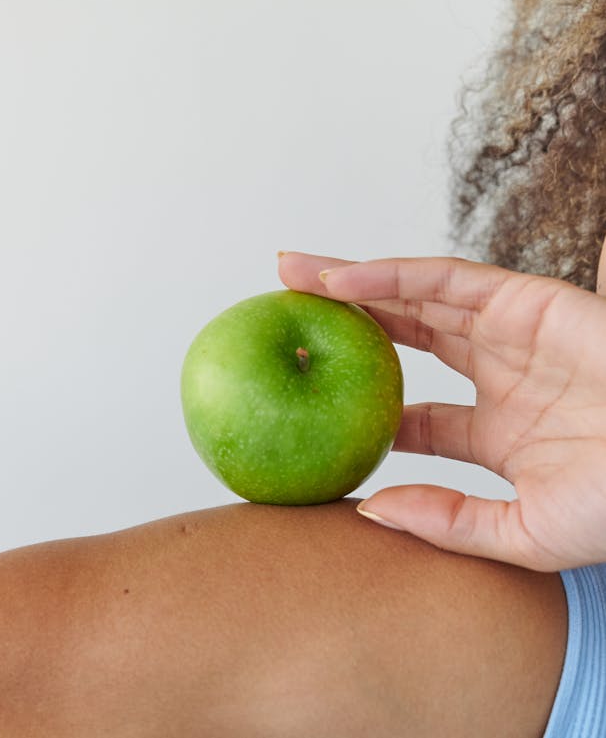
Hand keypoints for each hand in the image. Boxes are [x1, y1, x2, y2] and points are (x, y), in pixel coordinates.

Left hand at [279, 251, 605, 570]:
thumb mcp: (525, 533)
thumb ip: (450, 523)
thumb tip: (369, 512)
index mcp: (495, 431)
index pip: (411, 415)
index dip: (359, 407)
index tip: (305, 404)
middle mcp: (497, 375)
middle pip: (401, 341)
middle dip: (342, 326)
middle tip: (282, 314)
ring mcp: (509, 335)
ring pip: (413, 298)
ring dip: (350, 283)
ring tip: (292, 275)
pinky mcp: (524, 300)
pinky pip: (442, 280)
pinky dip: (389, 275)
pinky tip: (338, 280)